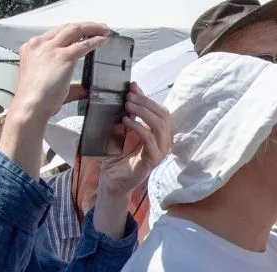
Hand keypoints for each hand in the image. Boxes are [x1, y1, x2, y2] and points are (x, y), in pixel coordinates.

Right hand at [7, 22, 109, 124]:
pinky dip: (95, 41)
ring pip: (74, 30)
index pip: (55, 34)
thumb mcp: (48, 83)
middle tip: (97, 27)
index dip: (71, 31)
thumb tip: (84, 89)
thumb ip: (67, 83)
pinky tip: (103, 40)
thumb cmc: (36, 98)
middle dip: (84, 26)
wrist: (30, 104)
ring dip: (91, 28)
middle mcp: (39, 44)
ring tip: (103, 30)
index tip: (83, 32)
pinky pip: (83, 44)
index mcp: (32, 49)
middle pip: (65, 28)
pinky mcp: (62, 57)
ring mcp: (50, 49)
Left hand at [98, 84, 171, 198]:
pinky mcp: (153, 160)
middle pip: (164, 116)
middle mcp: (164, 142)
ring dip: (143, 113)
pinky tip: (126, 121)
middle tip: (129, 97)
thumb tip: (134, 88)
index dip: (148, 99)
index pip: (162, 111)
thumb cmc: (119, 154)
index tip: (133, 88)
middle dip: (146, 103)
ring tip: (127, 106)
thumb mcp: (125, 127)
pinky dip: (138, 127)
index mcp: (159, 134)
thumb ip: (131, 111)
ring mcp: (160, 152)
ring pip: (160, 126)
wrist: (112, 177)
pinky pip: (149, 140)